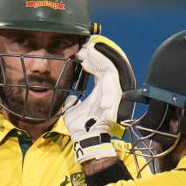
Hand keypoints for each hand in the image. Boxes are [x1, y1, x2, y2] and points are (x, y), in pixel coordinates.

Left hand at [63, 36, 135, 164]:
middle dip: (98, 53)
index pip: (103, 70)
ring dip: (98, 55)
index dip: (94, 59)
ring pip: (110, 65)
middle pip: (109, 64)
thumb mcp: (74, 111)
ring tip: (87, 49)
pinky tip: (90, 56)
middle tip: (85, 46)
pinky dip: (101, 61)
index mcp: (104, 93)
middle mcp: (112, 90)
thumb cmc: (81, 128)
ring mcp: (115, 91)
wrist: (86, 139)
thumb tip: (70, 96)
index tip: (81, 52)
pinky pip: (111, 71)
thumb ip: (73, 101)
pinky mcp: (115, 93)